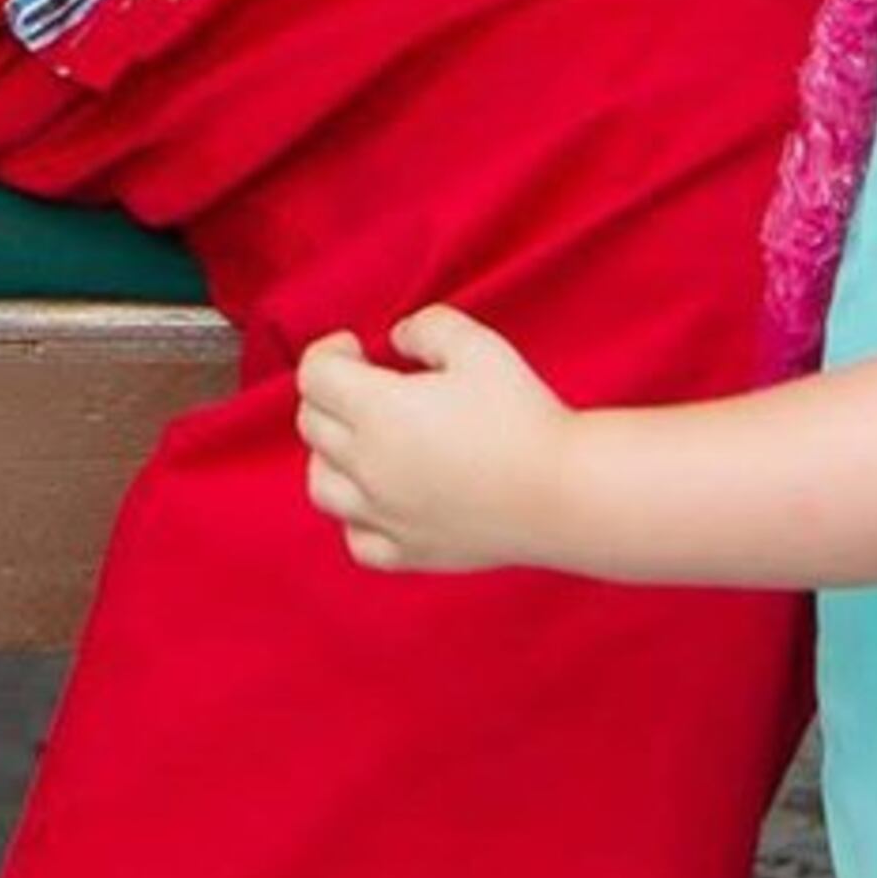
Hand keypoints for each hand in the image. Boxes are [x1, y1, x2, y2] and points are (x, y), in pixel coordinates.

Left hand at [295, 306, 579, 572]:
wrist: (564, 493)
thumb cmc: (524, 414)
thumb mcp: (478, 345)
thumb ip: (428, 326)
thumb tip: (398, 338)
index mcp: (378, 411)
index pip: (314, 376)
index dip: (329, 351)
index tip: (357, 346)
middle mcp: (368, 466)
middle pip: (312, 424)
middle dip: (329, 394)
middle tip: (367, 383)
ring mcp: (385, 515)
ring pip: (321, 485)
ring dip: (329, 454)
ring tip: (364, 440)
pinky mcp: (411, 551)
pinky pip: (357, 540)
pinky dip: (357, 517)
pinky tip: (382, 499)